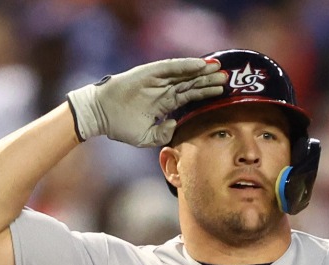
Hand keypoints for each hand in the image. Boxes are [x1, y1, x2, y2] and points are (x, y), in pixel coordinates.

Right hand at [66, 58, 225, 146]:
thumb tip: (176, 125)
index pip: (190, 97)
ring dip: (202, 71)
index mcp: (165, 104)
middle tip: (229, 79)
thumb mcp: (146, 137)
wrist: (100, 115)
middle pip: (192, 84)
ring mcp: (157, 80)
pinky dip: (186, 65)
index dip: (206, 95)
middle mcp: (163, 89)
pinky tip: (201, 64)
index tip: (223, 94)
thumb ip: (163, 134)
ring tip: (219, 68)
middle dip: (209, 82)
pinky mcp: (149, 73)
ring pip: (185, 74)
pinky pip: (171, 67)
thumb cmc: (120, 126)